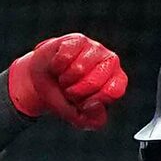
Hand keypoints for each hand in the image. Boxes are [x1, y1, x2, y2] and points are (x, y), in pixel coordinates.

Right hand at [8, 33, 127, 130]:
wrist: (43, 82)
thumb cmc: (66, 97)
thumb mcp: (80, 117)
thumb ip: (93, 120)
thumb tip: (95, 104)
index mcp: (116, 82)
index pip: (113, 92)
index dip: (93, 101)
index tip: (82, 104)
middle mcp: (110, 62)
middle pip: (94, 82)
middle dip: (75, 92)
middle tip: (70, 91)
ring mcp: (95, 48)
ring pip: (78, 69)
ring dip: (65, 79)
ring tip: (64, 78)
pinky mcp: (78, 39)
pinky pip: (65, 57)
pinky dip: (57, 66)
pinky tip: (58, 66)